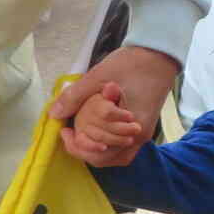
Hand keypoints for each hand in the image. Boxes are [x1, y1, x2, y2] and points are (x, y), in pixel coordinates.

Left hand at [50, 46, 178, 162]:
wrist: (159, 54)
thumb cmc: (132, 64)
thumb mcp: (98, 77)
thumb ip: (75, 97)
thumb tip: (54, 113)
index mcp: (131, 127)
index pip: (100, 154)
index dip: (78, 147)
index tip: (65, 131)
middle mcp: (139, 135)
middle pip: (108, 159)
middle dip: (85, 150)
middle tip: (70, 133)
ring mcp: (144, 132)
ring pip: (117, 155)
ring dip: (97, 150)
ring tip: (82, 135)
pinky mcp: (144, 125)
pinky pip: (124, 146)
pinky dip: (108, 144)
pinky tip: (97, 132)